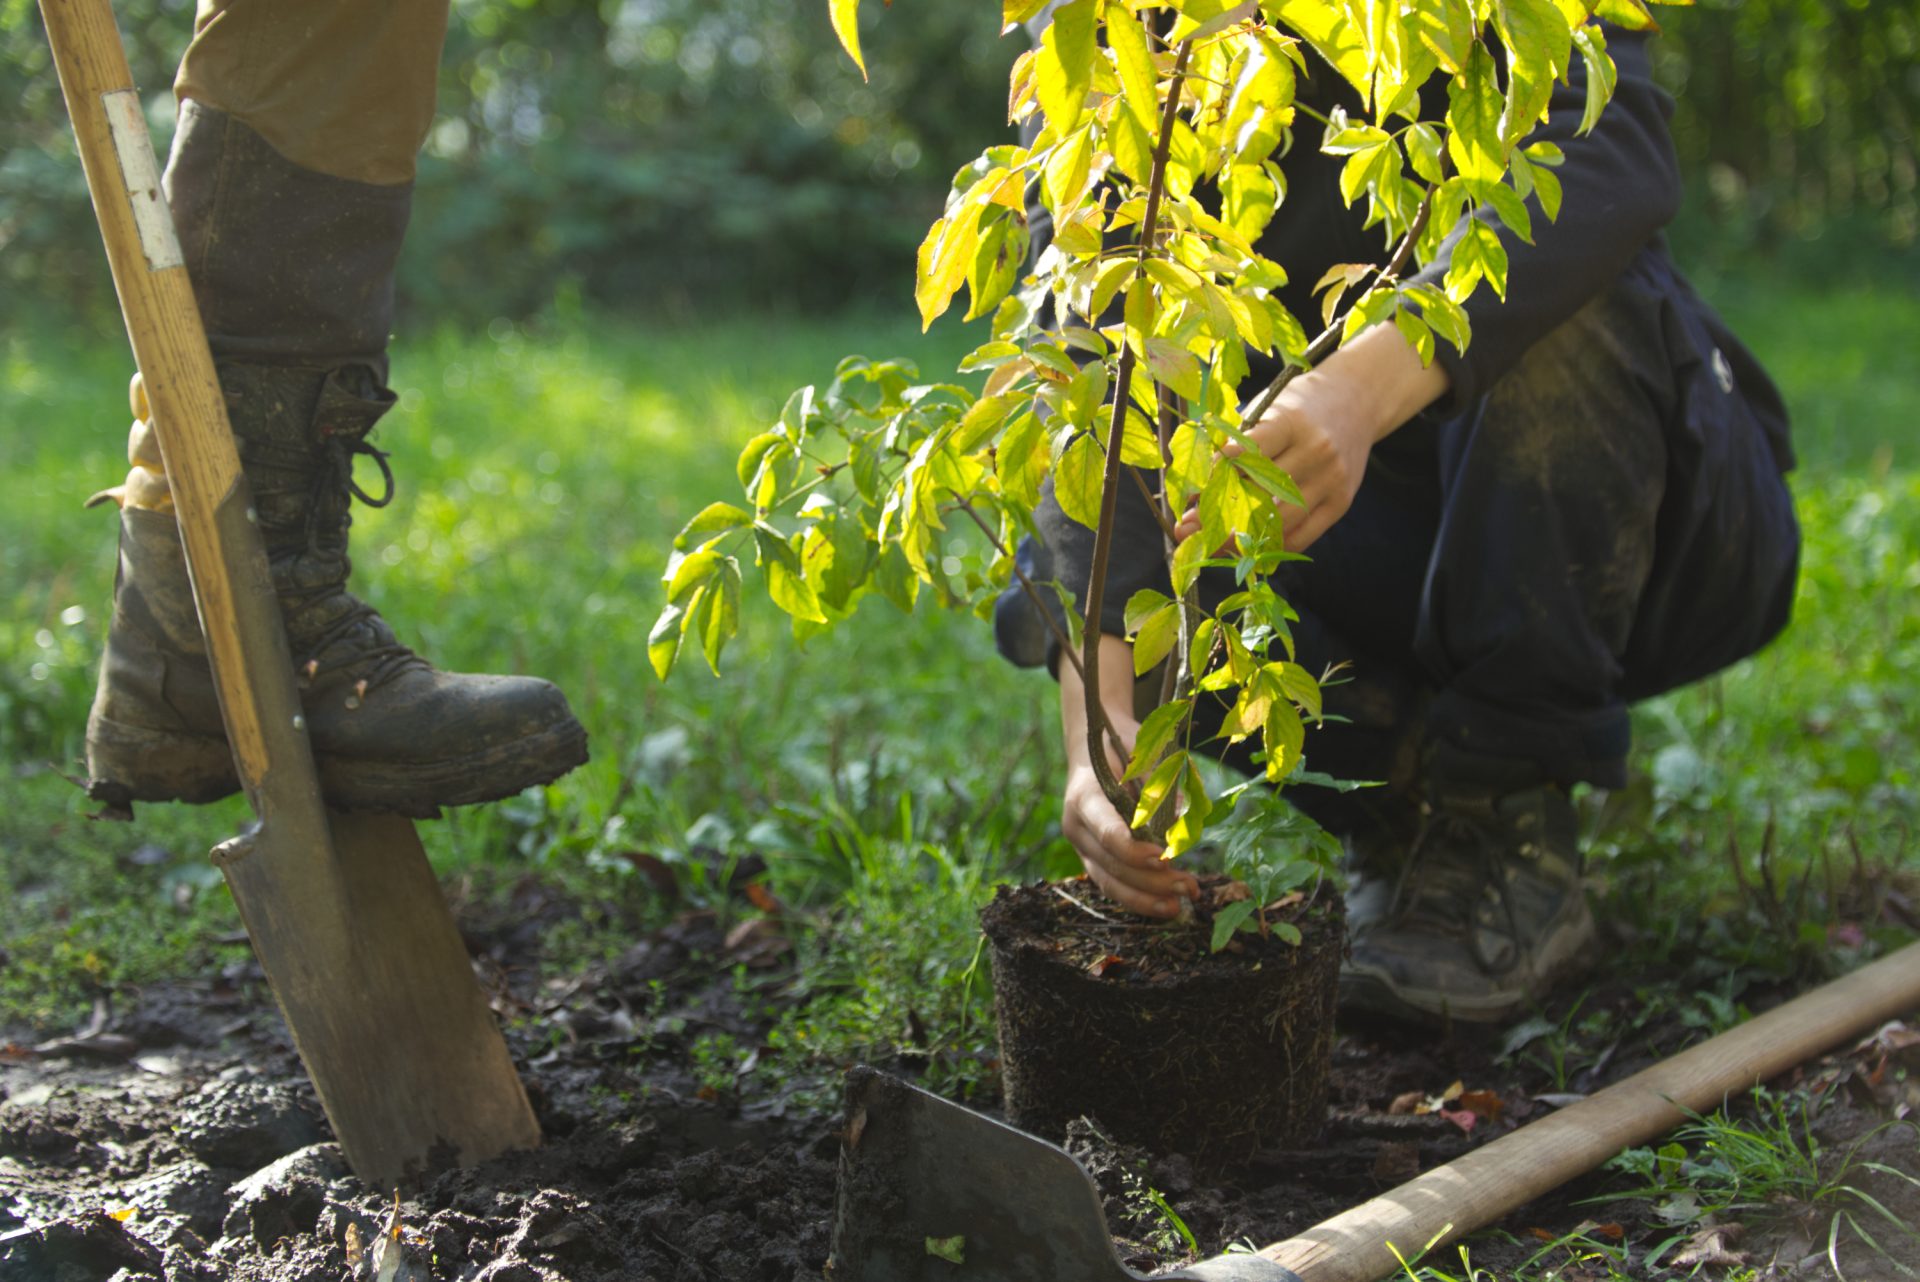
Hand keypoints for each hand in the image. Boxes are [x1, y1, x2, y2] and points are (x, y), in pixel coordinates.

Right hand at [1058, 637, 1201, 918]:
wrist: (1093, 747)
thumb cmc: (1123, 746)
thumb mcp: (1144, 755)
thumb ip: (1161, 787)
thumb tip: (1182, 819)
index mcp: (1084, 795)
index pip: (1106, 831)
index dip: (1134, 849)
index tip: (1165, 857)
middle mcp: (1076, 824)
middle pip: (1111, 863)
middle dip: (1150, 880)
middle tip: (1187, 887)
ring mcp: (1082, 845)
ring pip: (1109, 881)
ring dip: (1145, 898)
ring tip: (1179, 906)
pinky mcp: (1092, 858)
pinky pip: (1112, 884)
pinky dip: (1138, 898)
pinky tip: (1165, 906)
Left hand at [1175, 321, 1451, 551]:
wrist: (1359, 399)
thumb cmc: (1302, 404)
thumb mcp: (1271, 407)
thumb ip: (1241, 441)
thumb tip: (1199, 485)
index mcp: (1292, 422)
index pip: (1245, 454)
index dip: (1213, 477)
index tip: (1187, 494)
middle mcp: (1315, 452)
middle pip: (1259, 494)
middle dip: (1218, 516)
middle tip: (1185, 529)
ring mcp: (1331, 480)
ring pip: (1279, 522)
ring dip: (1239, 538)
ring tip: (1209, 543)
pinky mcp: (1341, 502)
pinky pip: (1302, 536)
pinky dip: (1270, 544)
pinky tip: (1245, 546)